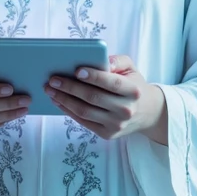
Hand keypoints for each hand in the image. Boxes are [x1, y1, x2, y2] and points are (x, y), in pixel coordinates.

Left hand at [44, 54, 166, 142]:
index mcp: (133, 91)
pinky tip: (58, 101)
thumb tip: (102, 61)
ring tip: (50, 90)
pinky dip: (67, 110)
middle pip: (93, 98)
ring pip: (84, 111)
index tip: (76, 70)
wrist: (146, 113)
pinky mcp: (107, 134)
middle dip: (70, 88)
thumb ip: (118, 61)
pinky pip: (83, 121)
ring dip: (64, 100)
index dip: (93, 77)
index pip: (112, 83)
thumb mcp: (131, 69)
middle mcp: (126, 110)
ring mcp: (116, 124)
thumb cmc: (133, 86)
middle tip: (52, 79)